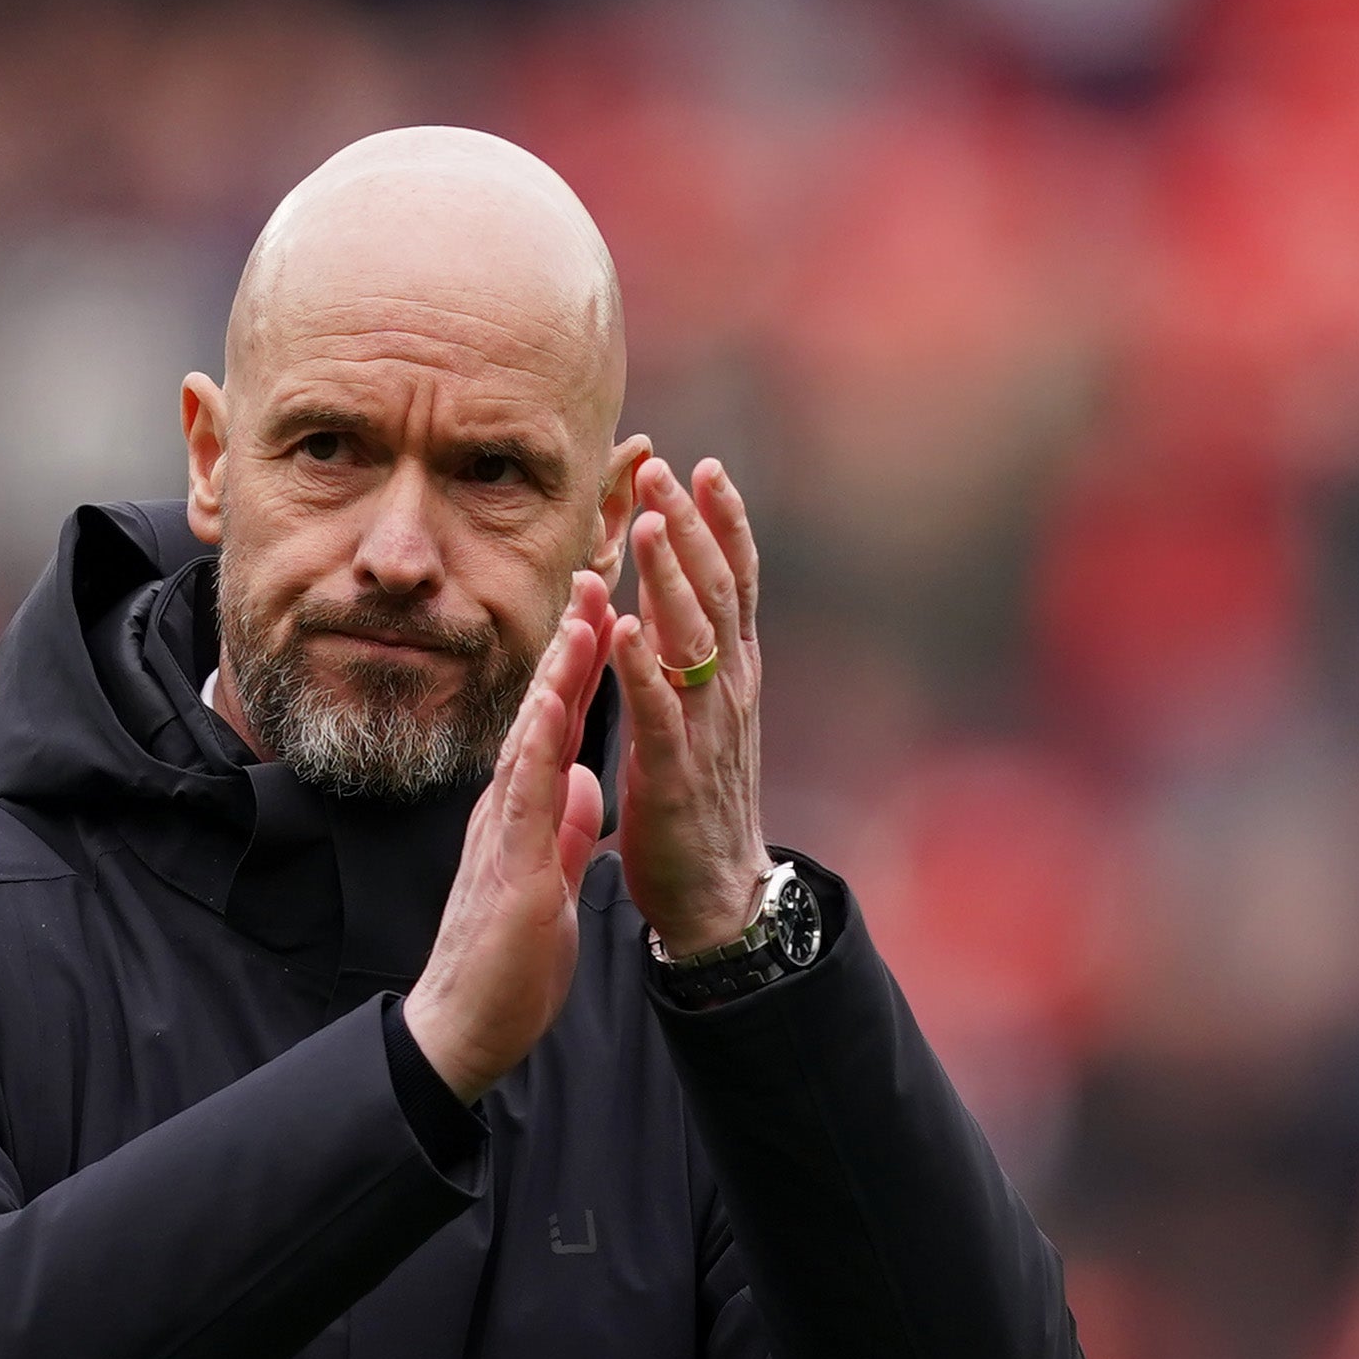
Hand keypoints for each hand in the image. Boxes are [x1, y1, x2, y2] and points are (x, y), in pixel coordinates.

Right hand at [403, 571, 614, 1102]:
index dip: (582, 670)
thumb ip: (566, 829)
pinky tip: (556, 700)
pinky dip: (542, 742)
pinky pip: (527, 793)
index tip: (604, 613)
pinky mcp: (509, 864)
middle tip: (594, 576)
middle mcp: (511, 810)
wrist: (467, 1028)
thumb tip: (586, 784)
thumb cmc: (506, 966)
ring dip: (558, 674)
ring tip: (583, 614)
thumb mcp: (552, 881)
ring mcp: (506, 833)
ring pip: (533, 737)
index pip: (558, 728)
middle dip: (571, 646)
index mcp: (526, 814)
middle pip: (543, 712)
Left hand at [612, 457, 767, 957]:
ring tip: (651, 526)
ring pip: (691, 638)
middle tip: (664, 470)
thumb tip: (676, 595)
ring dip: (671, 580)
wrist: (717, 892)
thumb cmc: (702, 800)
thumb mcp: (705, 714)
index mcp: (733, 673)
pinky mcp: (673, 770)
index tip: (704, 466)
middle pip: (715, 590)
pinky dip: (643, 667)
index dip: (722, 522)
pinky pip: (657, 710)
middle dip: (690, 526)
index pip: (735, 580)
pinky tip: (624, 628)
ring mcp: (705, 728)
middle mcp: (729, 688)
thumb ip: (693, 656)